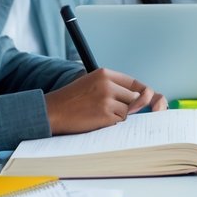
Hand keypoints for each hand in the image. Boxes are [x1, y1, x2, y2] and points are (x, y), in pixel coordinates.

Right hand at [43, 68, 166, 133]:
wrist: (53, 111)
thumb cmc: (72, 100)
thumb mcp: (92, 84)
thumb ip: (115, 88)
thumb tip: (142, 99)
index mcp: (105, 73)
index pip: (134, 83)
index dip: (141, 94)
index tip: (144, 101)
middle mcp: (108, 83)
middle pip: (135, 98)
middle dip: (128, 107)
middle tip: (109, 109)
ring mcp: (107, 98)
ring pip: (128, 111)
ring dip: (118, 115)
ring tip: (98, 113)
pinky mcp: (106, 113)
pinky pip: (120, 120)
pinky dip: (112, 123)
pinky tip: (96, 119)